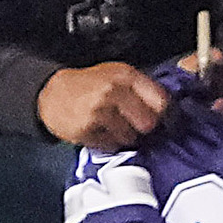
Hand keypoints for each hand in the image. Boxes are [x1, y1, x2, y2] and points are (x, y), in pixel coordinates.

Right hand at [38, 62, 172, 148]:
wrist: (52, 93)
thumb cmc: (89, 86)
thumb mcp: (116, 76)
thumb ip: (141, 89)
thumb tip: (170, 108)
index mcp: (126, 76)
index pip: (161, 101)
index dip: (166, 115)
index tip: (166, 121)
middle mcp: (114, 91)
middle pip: (148, 123)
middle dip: (143, 128)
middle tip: (134, 125)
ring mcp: (99, 110)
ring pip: (130, 138)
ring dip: (124, 137)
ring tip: (112, 126)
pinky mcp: (87, 129)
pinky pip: (110, 146)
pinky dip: (107, 143)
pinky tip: (99, 132)